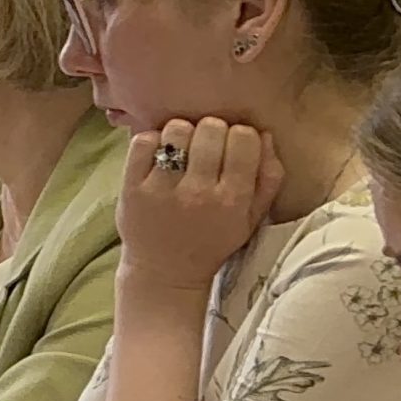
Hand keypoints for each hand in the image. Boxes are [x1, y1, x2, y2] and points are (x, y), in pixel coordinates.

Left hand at [118, 119, 283, 293]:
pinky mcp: (131, 188)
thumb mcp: (252, 218)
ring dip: (181, 134)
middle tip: (205, 149)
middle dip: (212, 131)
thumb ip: (268, 178)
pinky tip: (158, 155)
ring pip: (176, 130)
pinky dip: (151, 141)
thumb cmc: (213, 241)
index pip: (244, 138)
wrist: (165, 272)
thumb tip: (263, 134)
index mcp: (233, 199)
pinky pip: (143, 142)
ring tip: (182, 151)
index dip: (240, 135)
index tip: (232, 147)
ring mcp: (161, 189)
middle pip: (211, 128)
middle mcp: (198, 192)